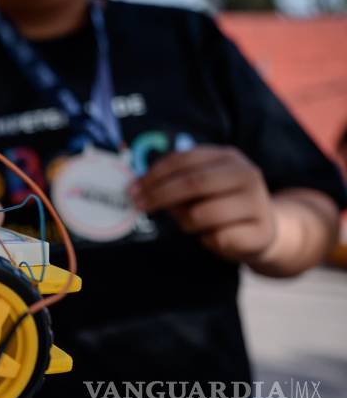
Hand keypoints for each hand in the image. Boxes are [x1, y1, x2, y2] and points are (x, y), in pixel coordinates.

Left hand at [130, 146, 275, 261]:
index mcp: (227, 157)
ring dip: (184, 222)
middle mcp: (246, 174)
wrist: (264, 230)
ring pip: (201, 214)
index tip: (133, 188)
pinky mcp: (260, 233)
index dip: (155, 174)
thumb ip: (177, 181)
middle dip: (159, 195)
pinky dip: (206, 240)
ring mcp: (257, 203)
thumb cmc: (221, 204)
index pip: (184, 159)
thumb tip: (140, 188)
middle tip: (139, 205)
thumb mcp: (201, 186)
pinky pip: (216, 238)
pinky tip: (213, 236)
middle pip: (192, 183)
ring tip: (190, 224)